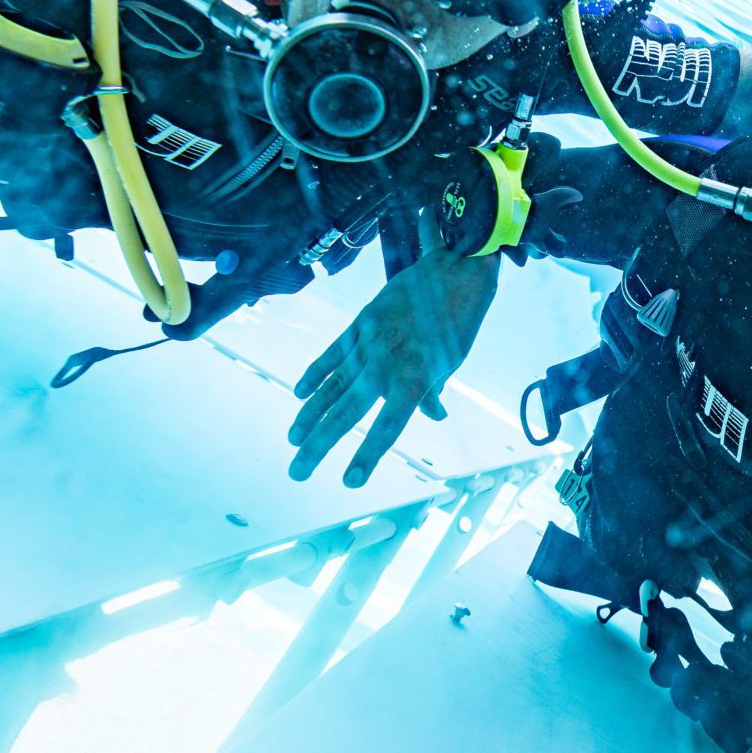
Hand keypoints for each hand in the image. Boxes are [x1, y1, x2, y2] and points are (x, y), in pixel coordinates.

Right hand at [286, 244, 500, 485]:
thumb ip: (432, 390)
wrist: (454, 271)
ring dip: (310, 415)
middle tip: (298, 471)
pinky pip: (332, 353)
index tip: (350, 481)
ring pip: (333, 386)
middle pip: (347, 412)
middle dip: (320, 445)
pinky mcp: (360, 324)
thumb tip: (433, 416)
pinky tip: (299, 393)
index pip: (388, 426)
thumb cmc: (458, 321)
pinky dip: (315, 373)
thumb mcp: (452, 361)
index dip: (368, 455)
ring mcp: (369, 343)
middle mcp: (387, 363)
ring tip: (293, 440)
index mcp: (415, 378)